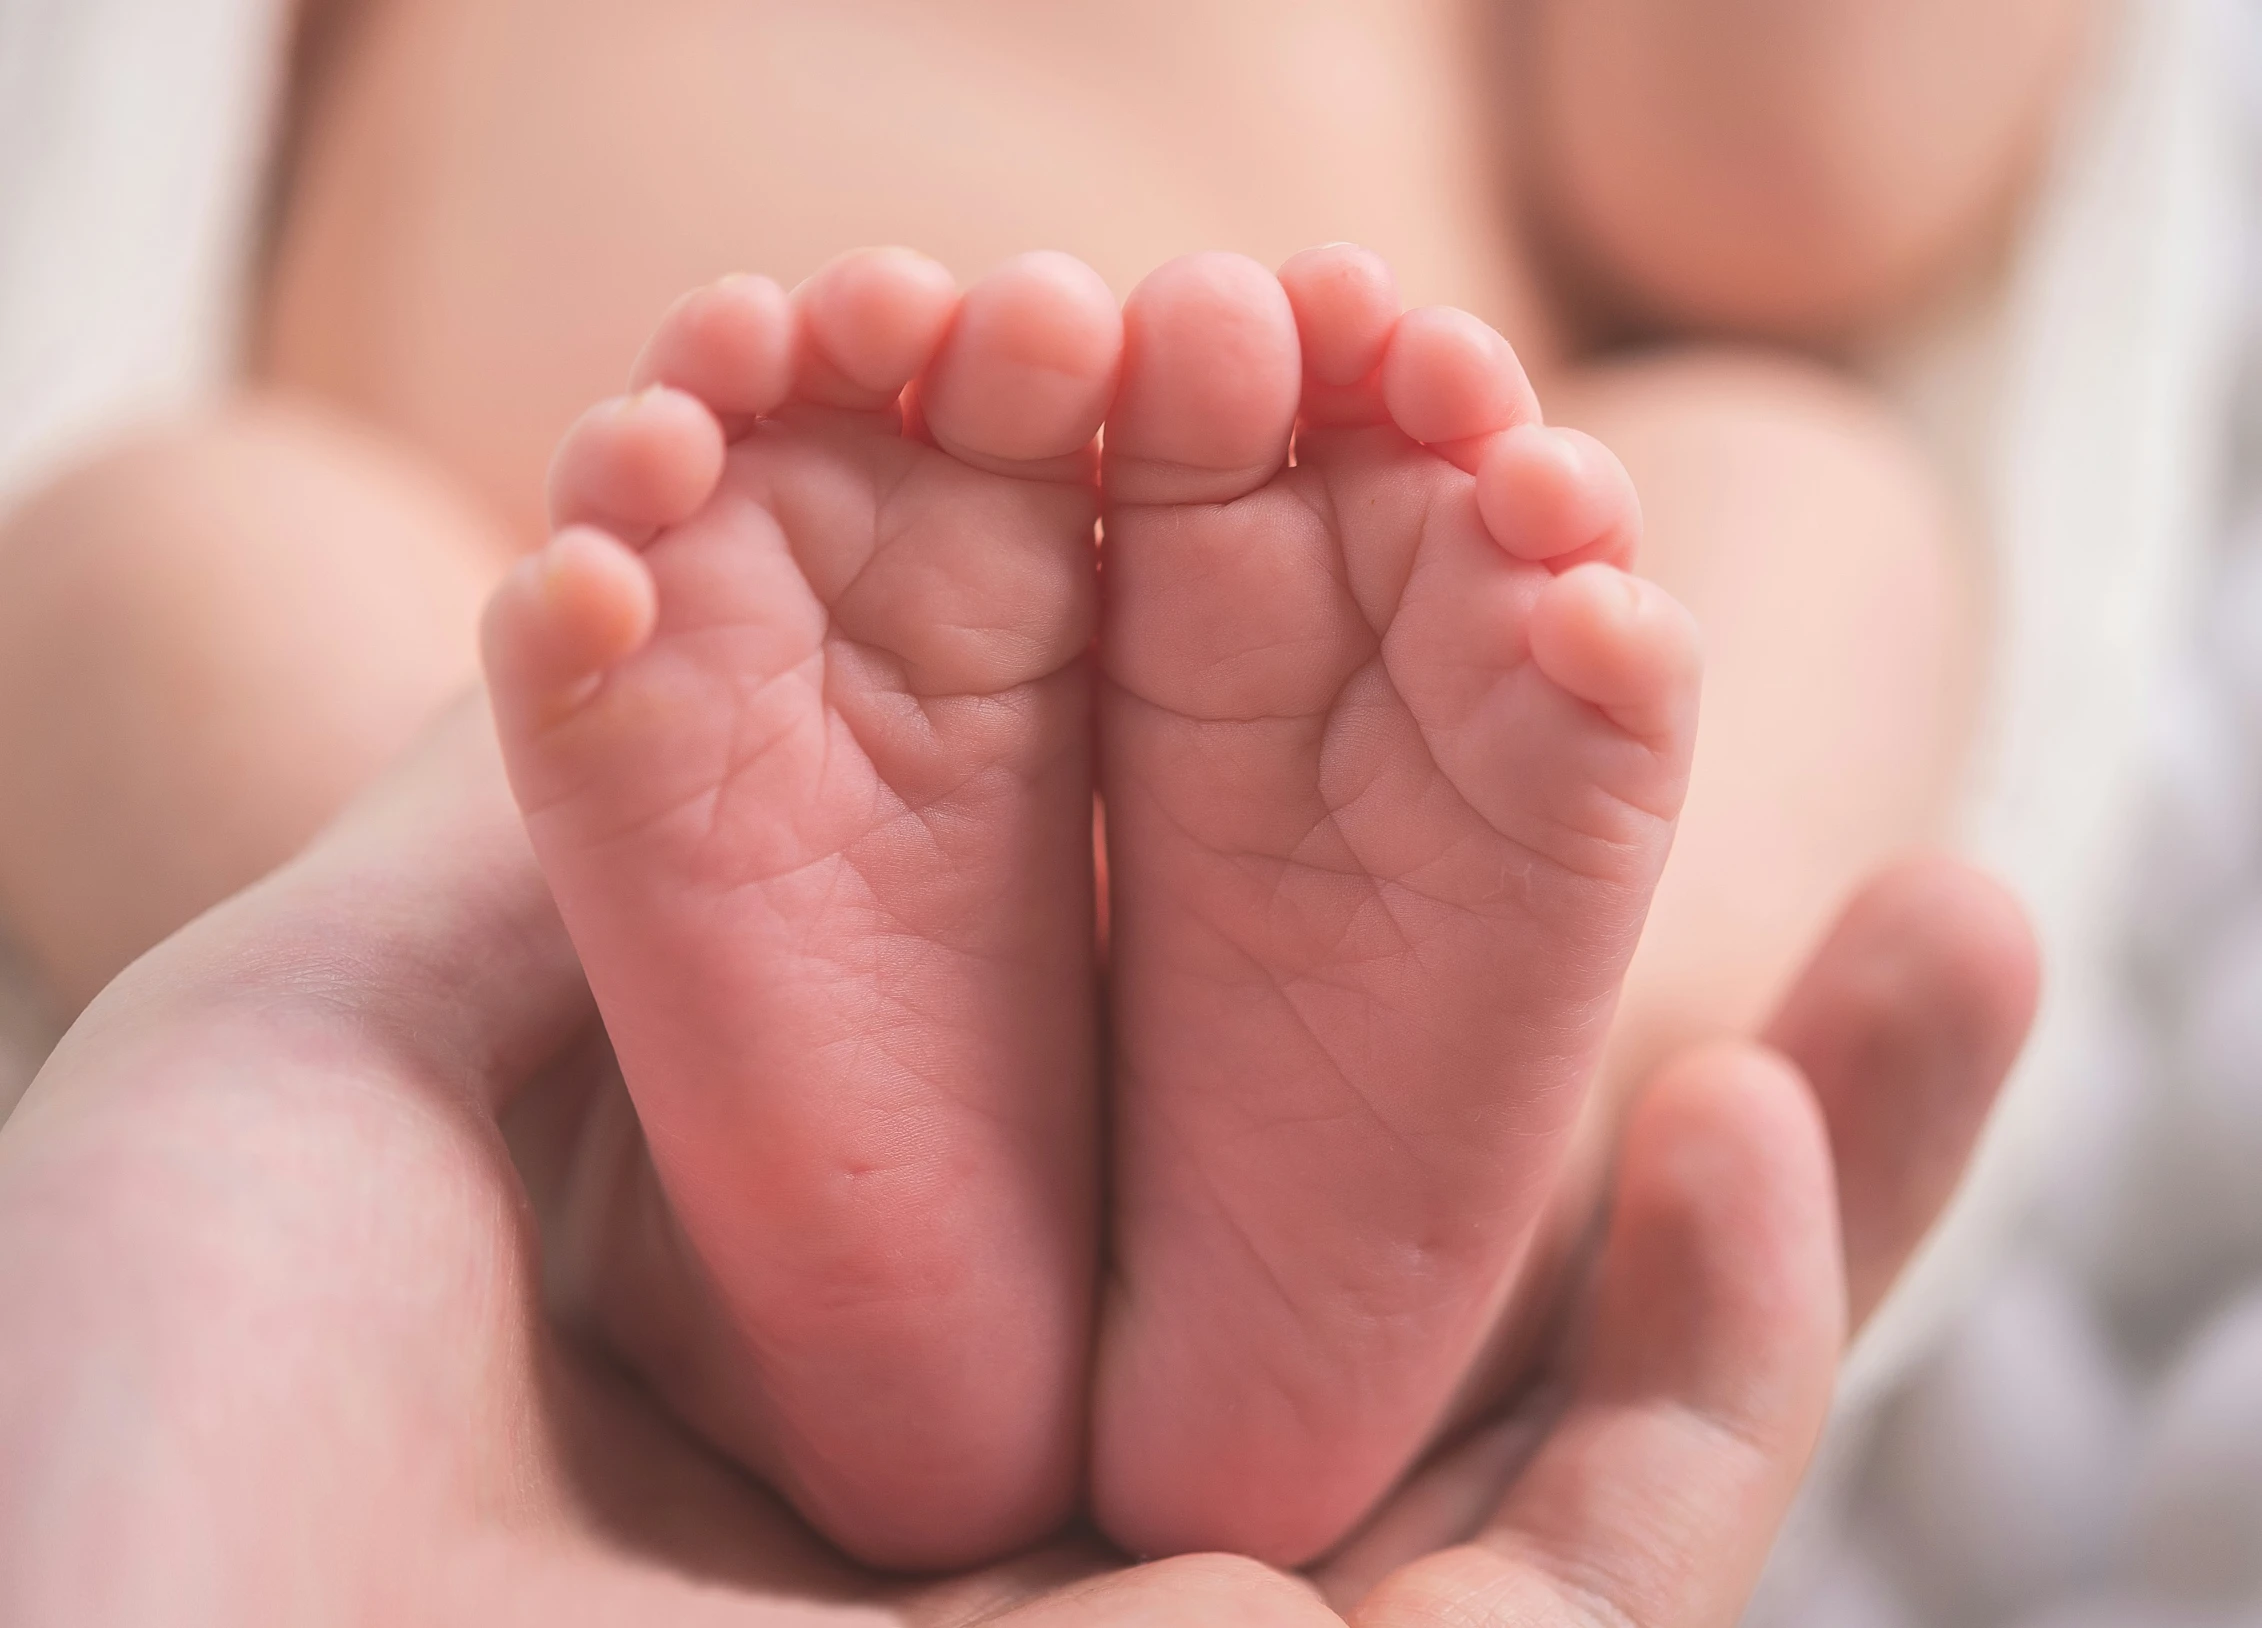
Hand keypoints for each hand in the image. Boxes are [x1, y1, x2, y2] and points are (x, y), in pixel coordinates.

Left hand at [0, 702, 2031, 1624]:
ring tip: (1948, 921)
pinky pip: (1596, 1594)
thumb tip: (695, 560)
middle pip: (1415, 1219)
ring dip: (1807, 1187)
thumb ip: (553, 828)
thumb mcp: (313, 1065)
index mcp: (837, 1335)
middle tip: (1796, 768)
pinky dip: (1710, 1379)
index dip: (1323, 844)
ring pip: (1578, 1417)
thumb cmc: (111, 1473)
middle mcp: (1024, 1506)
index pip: (1157, 1062)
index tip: (1438, 621)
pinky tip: (1740, 1120)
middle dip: (1637, 997)